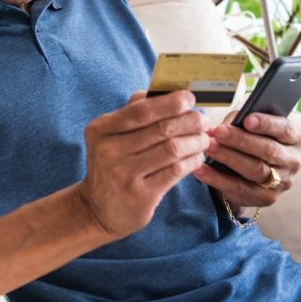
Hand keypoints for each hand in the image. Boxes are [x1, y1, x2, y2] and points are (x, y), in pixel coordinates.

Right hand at [77, 90, 209, 239]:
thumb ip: (133, 111)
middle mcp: (109, 151)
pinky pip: (175, 171)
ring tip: (203, 138)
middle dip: (190, 121)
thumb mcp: (110, 136)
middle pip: (162, 129)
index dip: (171, 102)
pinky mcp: (141, 196)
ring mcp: (124, 175)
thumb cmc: (112, 164)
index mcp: (101, 129)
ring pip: (172, 149)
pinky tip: (197, 156)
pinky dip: (192, 161)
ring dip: (195, 141)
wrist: (97, 210)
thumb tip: (167, 91)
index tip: (190, 98)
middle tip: (203, 120)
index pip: (142, 110)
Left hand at [193, 112, 300, 208]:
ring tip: (208, 147)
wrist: (248, 171)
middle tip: (217, 132)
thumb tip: (224, 125)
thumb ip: (241, 121)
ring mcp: (282, 182)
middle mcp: (293, 161)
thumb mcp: (248, 125)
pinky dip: (218, 179)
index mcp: (294, 138)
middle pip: (268, 150)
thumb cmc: (249, 138)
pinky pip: (240, 189)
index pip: (284, 129)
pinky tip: (201, 170)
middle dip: (240, 140)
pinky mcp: (267, 198)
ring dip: (228, 158)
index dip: (266, 124)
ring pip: (255, 170)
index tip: (247, 119)